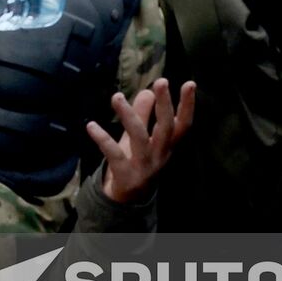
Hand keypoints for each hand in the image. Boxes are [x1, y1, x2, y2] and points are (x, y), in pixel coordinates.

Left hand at [85, 79, 194, 203]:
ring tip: (116, 97)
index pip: (183, 124)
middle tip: (161, 81)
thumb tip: (147, 90)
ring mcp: (144, 166)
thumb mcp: (142, 137)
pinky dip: (102, 139)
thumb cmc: (137, 161)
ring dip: (128, 116)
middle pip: (166, 128)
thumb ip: (144, 114)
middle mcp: (160, 154)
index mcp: (167, 145)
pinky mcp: (125, 174)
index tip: (190, 83)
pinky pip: (114, 154)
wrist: (127, 199)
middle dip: (165, 105)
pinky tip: (91, 125)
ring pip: (139, 137)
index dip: (188, 105)